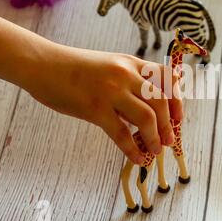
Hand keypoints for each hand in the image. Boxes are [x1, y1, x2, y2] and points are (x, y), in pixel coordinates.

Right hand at [25, 46, 182, 164]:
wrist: (43, 64)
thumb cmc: (76, 67)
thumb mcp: (110, 64)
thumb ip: (131, 79)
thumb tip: (149, 103)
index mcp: (131, 62)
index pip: (167, 78)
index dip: (177, 100)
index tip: (178, 118)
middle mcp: (126, 74)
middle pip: (160, 102)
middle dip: (169, 125)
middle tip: (170, 140)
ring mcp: (111, 91)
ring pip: (146, 118)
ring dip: (155, 138)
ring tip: (156, 150)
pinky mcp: (95, 108)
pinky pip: (121, 134)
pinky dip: (132, 149)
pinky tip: (136, 158)